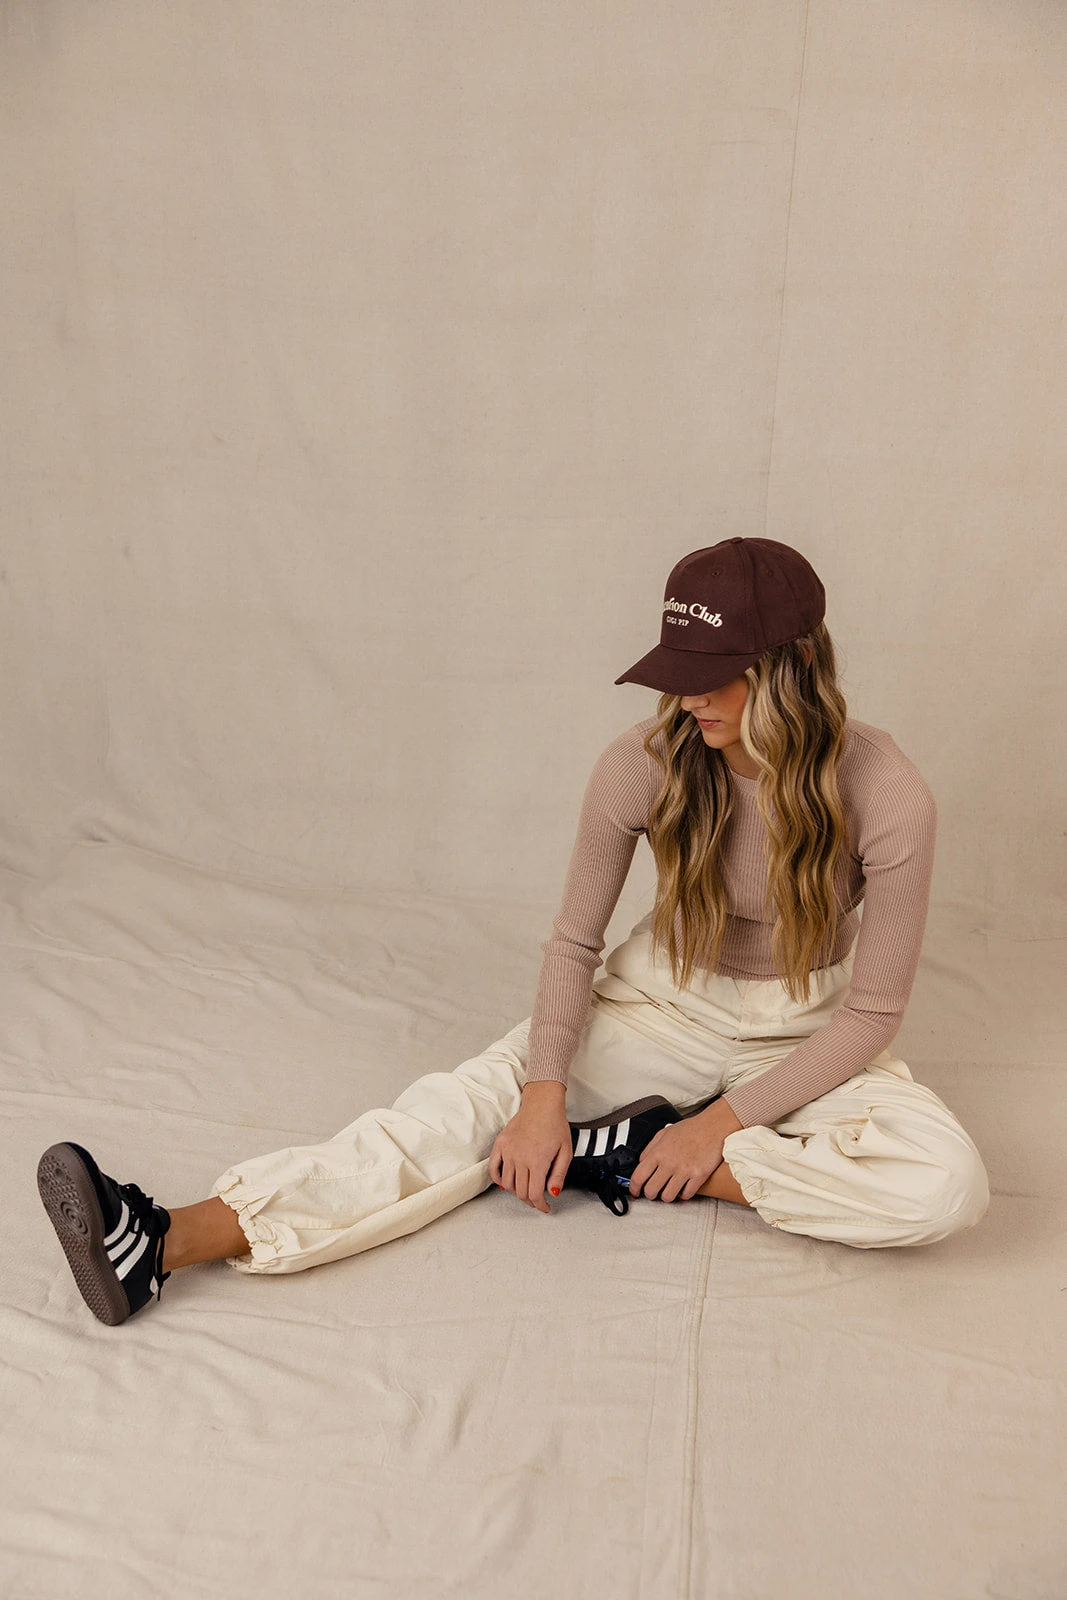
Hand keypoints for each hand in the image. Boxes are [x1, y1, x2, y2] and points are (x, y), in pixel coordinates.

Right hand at [488, 1082, 571, 1213]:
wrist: (542, 1105)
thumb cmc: (556, 1126)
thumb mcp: (566, 1151)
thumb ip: (559, 1174)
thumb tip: (552, 1193)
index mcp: (538, 1161)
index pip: (534, 1194)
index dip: (540, 1205)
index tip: (545, 1207)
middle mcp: (520, 1158)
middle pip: (520, 1192)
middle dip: (530, 1201)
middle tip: (537, 1200)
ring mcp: (508, 1151)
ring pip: (507, 1183)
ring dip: (516, 1191)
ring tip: (525, 1190)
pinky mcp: (500, 1144)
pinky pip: (493, 1168)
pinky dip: (498, 1179)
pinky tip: (505, 1183)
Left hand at [627, 1102, 740, 1202]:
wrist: (713, 1127)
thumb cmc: (690, 1129)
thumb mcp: (664, 1133)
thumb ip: (650, 1148)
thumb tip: (641, 1163)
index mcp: (658, 1152)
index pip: (638, 1176)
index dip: (634, 1188)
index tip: (635, 1191)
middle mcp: (669, 1163)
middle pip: (651, 1190)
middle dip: (650, 1194)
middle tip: (654, 1191)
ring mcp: (685, 1171)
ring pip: (668, 1197)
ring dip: (667, 1196)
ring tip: (669, 1190)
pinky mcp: (699, 1176)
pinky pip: (686, 1195)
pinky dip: (683, 1195)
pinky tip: (683, 1188)